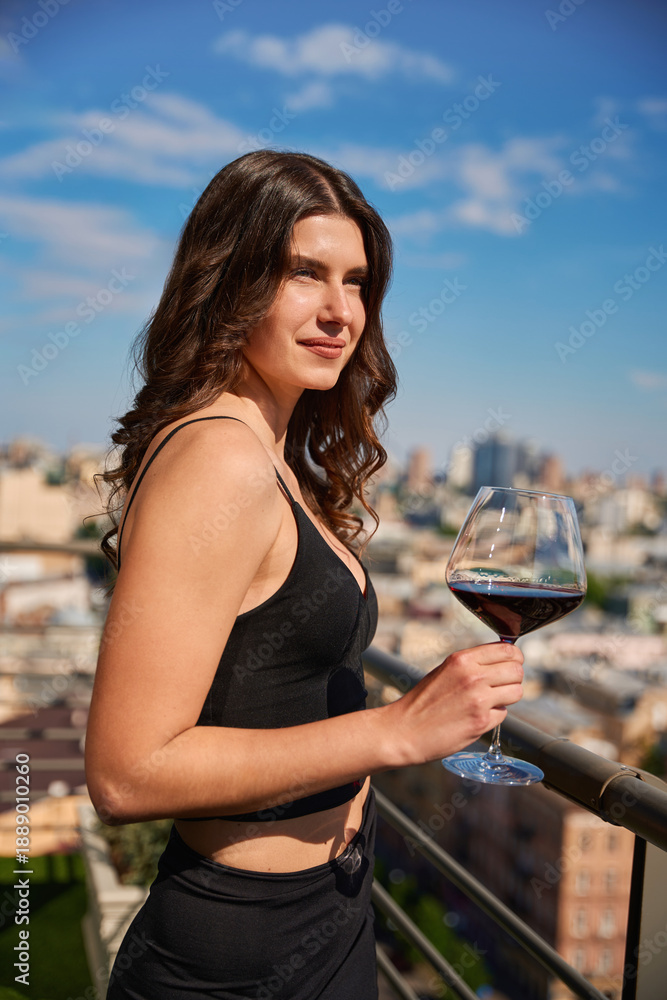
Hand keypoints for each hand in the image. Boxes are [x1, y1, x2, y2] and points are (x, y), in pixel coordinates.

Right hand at [388, 642, 524, 766]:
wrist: (404, 730)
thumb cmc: (423, 701)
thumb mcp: (445, 670)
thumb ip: (473, 664)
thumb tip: (502, 660)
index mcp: (462, 659)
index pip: (507, 650)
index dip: (514, 658)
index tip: (512, 663)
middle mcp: (473, 676)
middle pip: (517, 670)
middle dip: (513, 678)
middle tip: (501, 685)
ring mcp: (479, 699)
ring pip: (517, 691)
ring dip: (507, 697)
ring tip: (490, 700)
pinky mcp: (481, 721)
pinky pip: (504, 713)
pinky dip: (494, 715)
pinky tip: (476, 716)